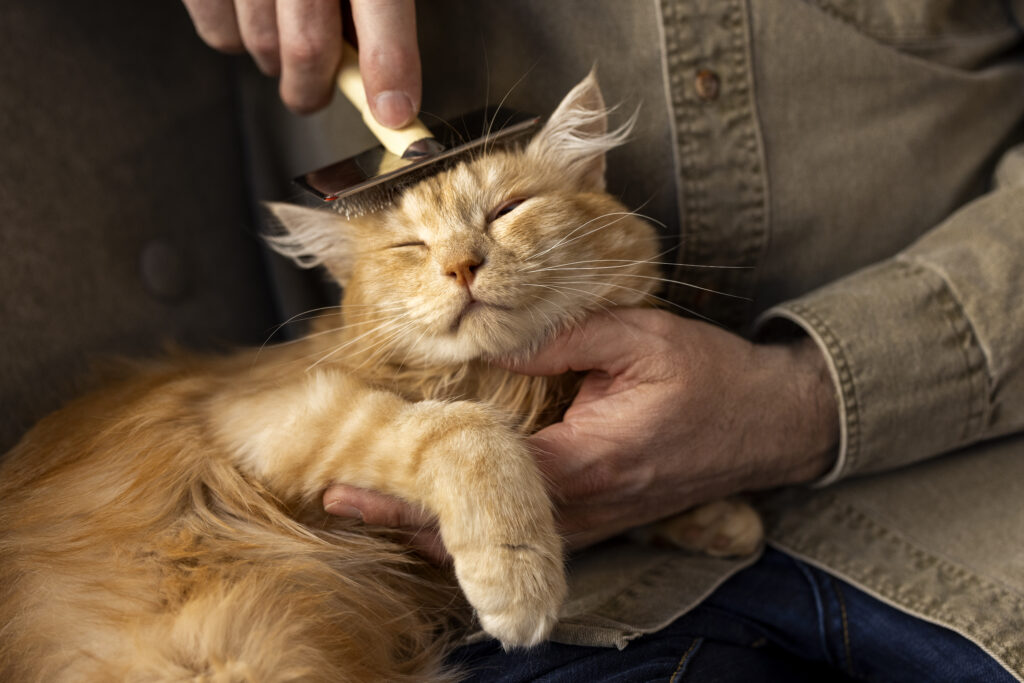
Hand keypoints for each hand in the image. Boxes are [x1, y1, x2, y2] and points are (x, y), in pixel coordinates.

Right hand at [182, 0, 420, 120]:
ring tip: (285, 40)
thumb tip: (372, 57)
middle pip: (308, 46)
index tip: (395, 112)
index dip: (391, 66)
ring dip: (277, 63)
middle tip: (316, 95)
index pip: (382, 5)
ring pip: (262, 45)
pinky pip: (218, 32)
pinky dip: (236, 41)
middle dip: (317, 89)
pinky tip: (251, 17)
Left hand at [324, 309, 838, 555]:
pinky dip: (476, 519)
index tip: (353, 485)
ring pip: (497, 535)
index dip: (411, 493)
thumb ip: (559, 338)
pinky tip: (444, 503)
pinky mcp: (599, 515)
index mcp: (587, 463)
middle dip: (405, 518)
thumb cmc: (710, 376)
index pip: (480, 488)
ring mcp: (592, 519)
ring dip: (435, 523)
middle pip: (477, 529)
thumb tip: (488, 336)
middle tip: (343, 498)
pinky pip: (525, 526)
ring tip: (375, 502)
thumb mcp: (637, 336)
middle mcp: (584, 506)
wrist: (769, 421)